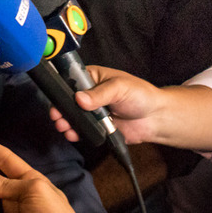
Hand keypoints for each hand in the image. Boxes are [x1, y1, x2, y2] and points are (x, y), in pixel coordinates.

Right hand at [46, 66, 163, 144]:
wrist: (154, 118)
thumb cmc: (140, 95)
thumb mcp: (119, 88)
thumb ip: (99, 94)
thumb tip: (80, 99)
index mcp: (92, 77)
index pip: (71, 80)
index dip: (62, 90)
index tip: (57, 100)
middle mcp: (89, 94)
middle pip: (68, 101)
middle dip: (61, 109)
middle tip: (57, 116)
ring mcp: (91, 112)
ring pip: (73, 116)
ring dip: (66, 122)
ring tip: (63, 127)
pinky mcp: (95, 127)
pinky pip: (81, 130)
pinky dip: (75, 133)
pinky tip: (72, 134)